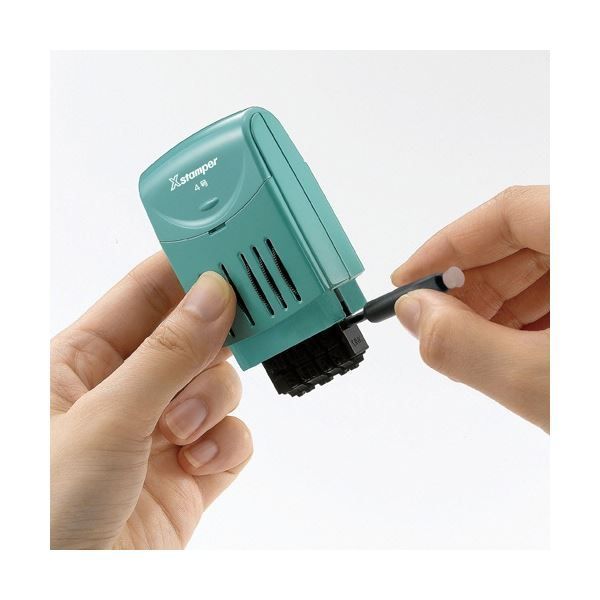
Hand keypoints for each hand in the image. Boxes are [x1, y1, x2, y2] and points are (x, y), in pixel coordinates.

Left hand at [51, 253, 252, 548]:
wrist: (67, 595)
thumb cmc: (43, 516)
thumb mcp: (104, 421)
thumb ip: (167, 355)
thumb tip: (215, 296)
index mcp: (83, 361)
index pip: (145, 291)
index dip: (189, 265)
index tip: (233, 248)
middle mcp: (125, 389)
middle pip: (192, 333)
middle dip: (220, 332)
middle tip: (252, 315)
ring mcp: (161, 429)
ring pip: (218, 382)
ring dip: (211, 401)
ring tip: (183, 431)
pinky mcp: (193, 469)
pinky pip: (233, 434)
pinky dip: (226, 442)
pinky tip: (197, 461)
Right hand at [391, 186, 548, 431]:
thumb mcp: (540, 381)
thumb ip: (463, 343)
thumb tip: (414, 313)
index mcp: (592, 238)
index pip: (508, 211)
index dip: (447, 244)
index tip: (408, 279)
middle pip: (525, 240)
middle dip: (470, 284)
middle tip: (433, 321)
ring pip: (547, 269)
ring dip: (498, 305)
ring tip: (472, 346)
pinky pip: (568, 293)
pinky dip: (531, 318)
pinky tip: (514, 352)